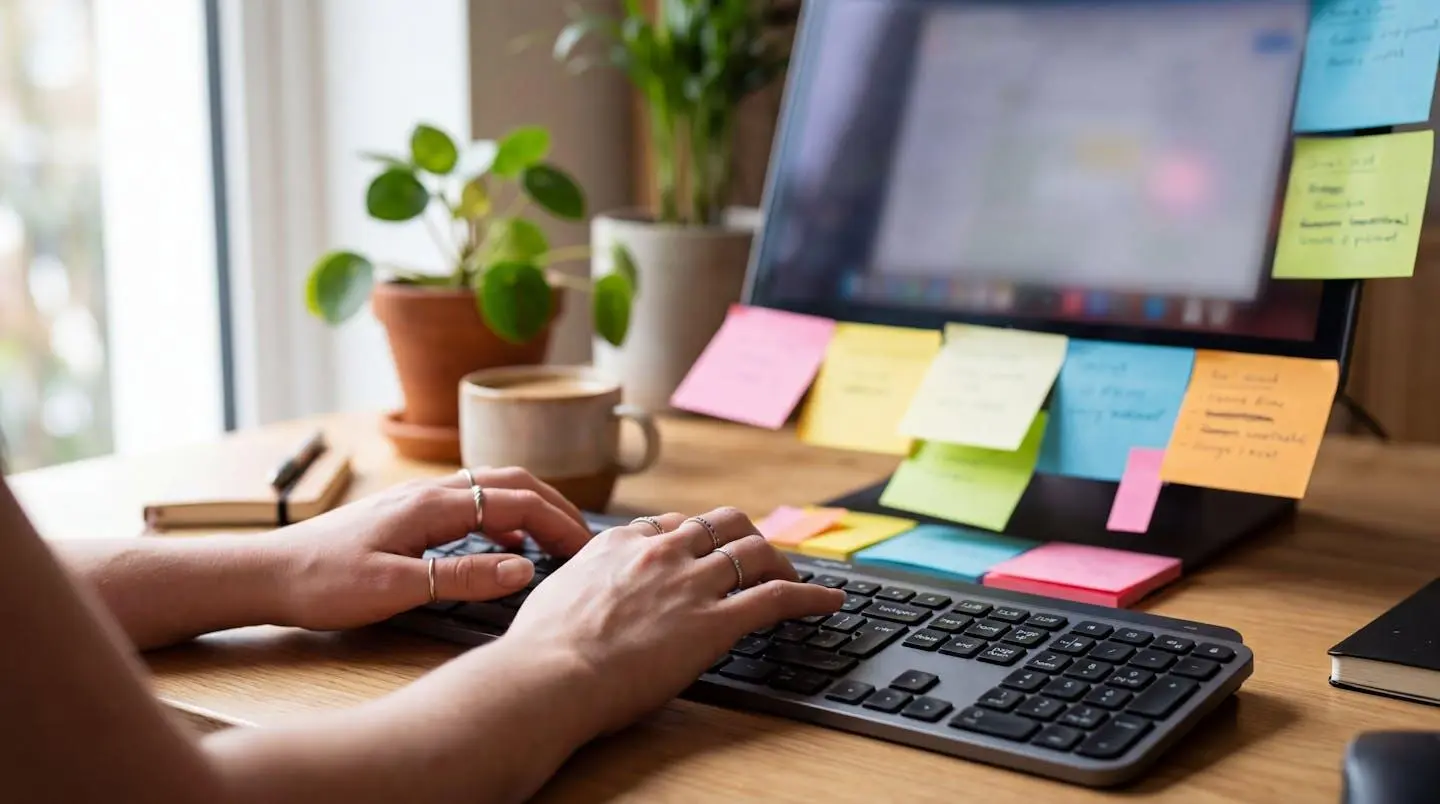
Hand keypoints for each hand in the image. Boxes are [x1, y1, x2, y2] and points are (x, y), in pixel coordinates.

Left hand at [273, 468, 593, 630]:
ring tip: (556, 538)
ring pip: (491, 487)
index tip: (585, 551)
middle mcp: (428, 493)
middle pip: (510, 483)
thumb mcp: (395, 588)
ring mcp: (417, 500)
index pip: (515, 502)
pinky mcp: (407, 514)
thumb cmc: (322, 583)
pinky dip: (503, 515)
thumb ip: (462, 577)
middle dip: (554, 507)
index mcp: (431, 506)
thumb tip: (523, 568)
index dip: (557, 523)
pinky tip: (506, 546)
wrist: (266, 574)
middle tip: (583, 542)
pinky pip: (471, 501)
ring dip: (531, 506)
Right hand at [504, 507, 845, 735]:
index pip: (671, 527)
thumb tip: (581, 594)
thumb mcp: (555, 593)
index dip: (693, 539)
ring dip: (780, 560)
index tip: (702, 552)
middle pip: (721, 524)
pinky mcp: (716, 622)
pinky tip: (828, 601)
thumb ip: (582, 584)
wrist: (550, 674)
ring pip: (753, 551)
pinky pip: (777, 597)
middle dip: (743, 535)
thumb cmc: (541, 649)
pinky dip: (810, 595)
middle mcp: (662, 553)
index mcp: (620, 543)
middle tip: (754, 555)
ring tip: (794, 574)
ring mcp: (692, 584)